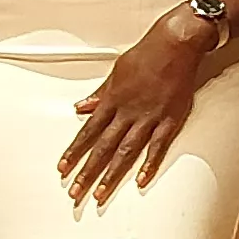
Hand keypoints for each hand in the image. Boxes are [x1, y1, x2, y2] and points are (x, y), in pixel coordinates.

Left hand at [58, 11, 218, 207]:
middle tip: (75, 192)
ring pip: (125, 152)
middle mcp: (127, 112)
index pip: (87, 132)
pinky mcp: (170, 120)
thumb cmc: (147, 54)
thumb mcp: (116, 71)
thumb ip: (100, 92)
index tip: (63, 169)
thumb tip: (82, 106)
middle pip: (102, 148)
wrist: (176, 44)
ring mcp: (148, 118)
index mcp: (112, 100)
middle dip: (87, 172)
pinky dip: (149, 164)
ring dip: (111, 175)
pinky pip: (157, 147)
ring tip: (100, 194)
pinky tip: (140, 180)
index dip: (74, 152)